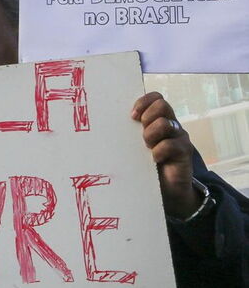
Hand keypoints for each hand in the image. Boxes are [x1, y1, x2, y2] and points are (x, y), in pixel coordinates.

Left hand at [131, 91, 198, 218]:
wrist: (166, 190)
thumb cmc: (144, 164)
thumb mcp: (134, 144)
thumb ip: (128, 131)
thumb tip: (102, 121)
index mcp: (158, 118)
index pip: (156, 97)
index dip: (143, 102)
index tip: (131, 116)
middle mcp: (170, 124)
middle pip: (161, 105)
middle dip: (147, 117)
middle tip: (140, 134)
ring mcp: (179, 137)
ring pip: (165, 123)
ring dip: (151, 134)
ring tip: (146, 147)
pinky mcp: (184, 152)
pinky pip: (171, 144)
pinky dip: (159, 151)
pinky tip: (154, 159)